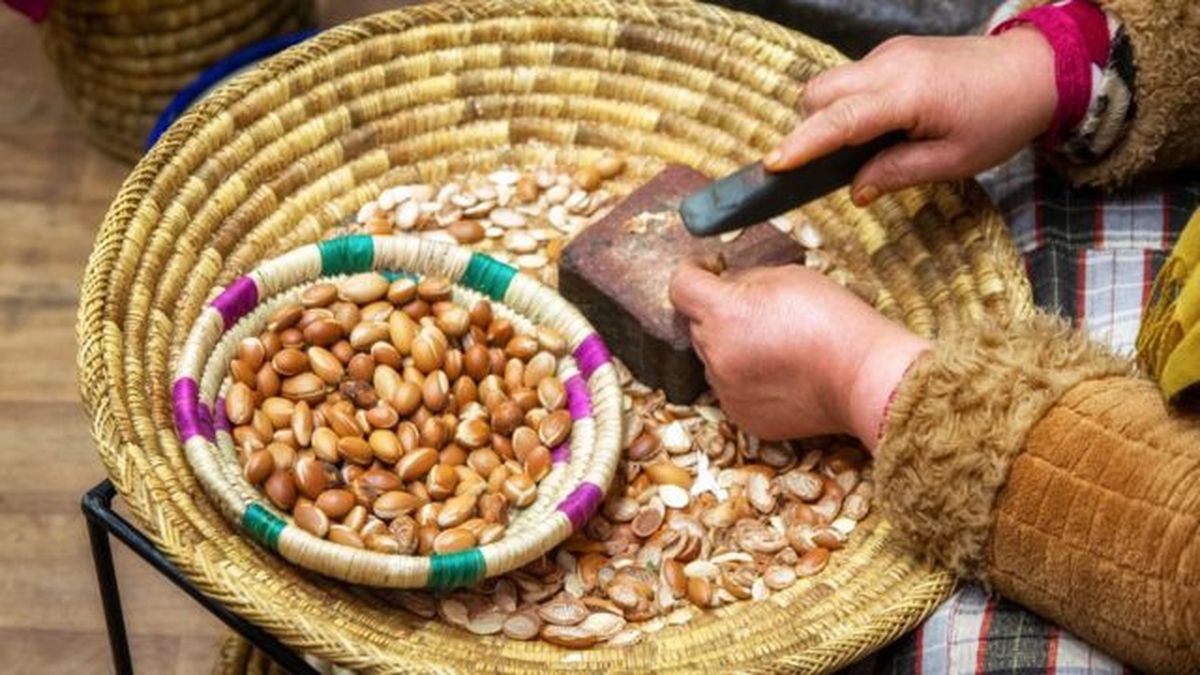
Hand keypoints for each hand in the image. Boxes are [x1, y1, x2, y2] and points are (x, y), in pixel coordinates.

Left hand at [668, 260, 928, 448]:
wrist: (864, 376)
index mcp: (723, 314)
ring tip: (774, 348)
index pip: (681, 286)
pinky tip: (780, 375)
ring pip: (713, 359)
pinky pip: (731, 390)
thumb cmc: (833, 319)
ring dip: (730, 349)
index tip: (706, 271)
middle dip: (717, 314)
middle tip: (757, 312)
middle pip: (698, 325)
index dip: (692, 273)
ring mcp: (727, 391)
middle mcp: (716, 354)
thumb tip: (722, 284)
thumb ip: (743, 279)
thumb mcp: (787, 276)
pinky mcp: (742, 417)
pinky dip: (746, 380)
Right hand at [765, 28, 1056, 204]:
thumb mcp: (953, 162)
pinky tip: (876, 130)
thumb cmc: (1001, 117)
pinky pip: (853, 79)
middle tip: (817, 166)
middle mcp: (891, 65)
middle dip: (807, 128)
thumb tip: (854, 190)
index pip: (840, 120)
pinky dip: (848, 106)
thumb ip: (896, 173)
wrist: (1036, 70)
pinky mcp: (894, 53)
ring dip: (827, 117)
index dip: (803, 144)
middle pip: (819, 93)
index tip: (774, 164)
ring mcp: (891, 54)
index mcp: (907, 94)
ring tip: (854, 150)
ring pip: (831, 84)